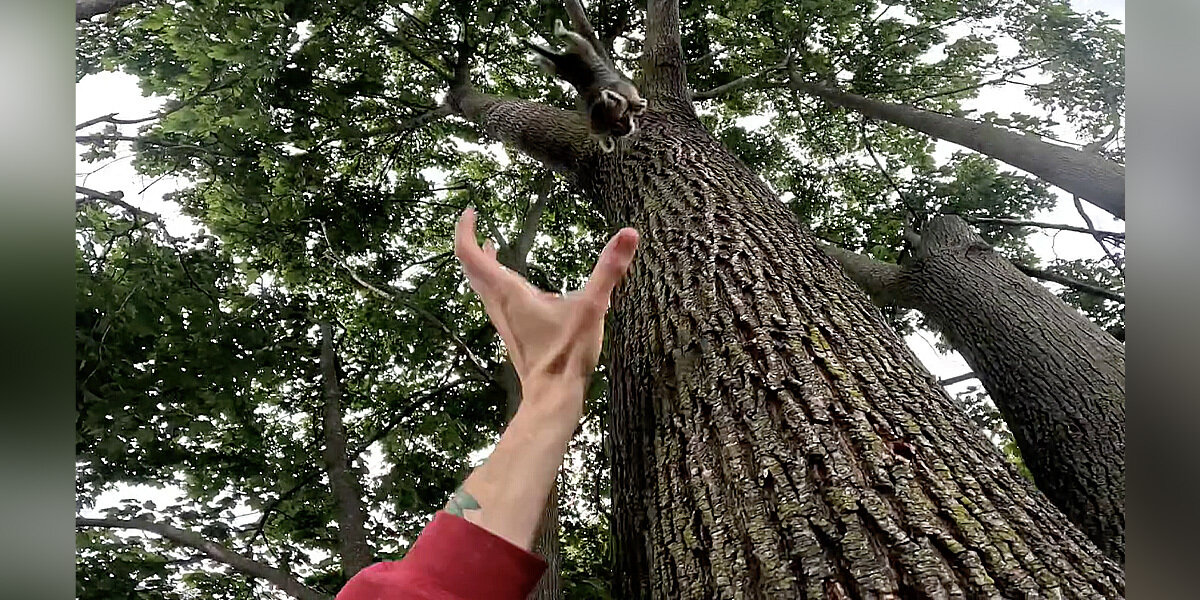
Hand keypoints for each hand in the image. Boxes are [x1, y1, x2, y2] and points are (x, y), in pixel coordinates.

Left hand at [454, 208, 638, 412]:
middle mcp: (498, 304)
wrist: (553, 396)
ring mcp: (503, 320)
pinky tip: (520, 286)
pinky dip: (496, 281)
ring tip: (491, 247)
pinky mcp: (512, 331)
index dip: (465, 228)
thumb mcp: (592, 307)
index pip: (470, 253)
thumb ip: (610, 269)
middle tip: (475, 221)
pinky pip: (494, 299)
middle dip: (471, 241)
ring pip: (481, 285)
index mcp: (508, 292)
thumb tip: (628, 233)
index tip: (471, 210)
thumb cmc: (566, 355)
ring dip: (481, 263)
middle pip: (471, 267)